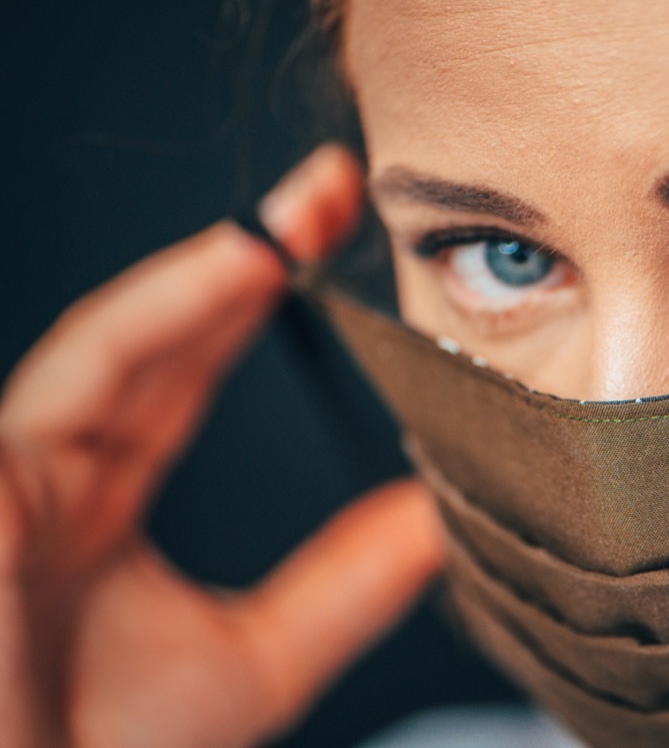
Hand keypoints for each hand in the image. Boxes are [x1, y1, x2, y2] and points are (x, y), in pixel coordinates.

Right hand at [0, 146, 443, 747]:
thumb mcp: (255, 661)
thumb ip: (346, 583)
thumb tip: (446, 514)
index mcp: (101, 494)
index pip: (185, 368)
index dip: (255, 296)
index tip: (338, 230)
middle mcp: (49, 469)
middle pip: (152, 333)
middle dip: (240, 252)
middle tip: (334, 186)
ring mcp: (6, 476)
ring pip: (104, 346)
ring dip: (194, 279)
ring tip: (287, 228)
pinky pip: (60, 394)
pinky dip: (141, 331)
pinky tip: (228, 278)